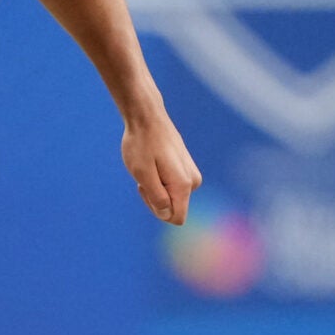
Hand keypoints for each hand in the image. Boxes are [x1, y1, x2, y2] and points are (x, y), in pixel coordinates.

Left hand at [121, 108, 201, 223]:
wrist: (147, 117)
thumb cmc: (141, 144)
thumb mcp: (142, 174)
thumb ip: (156, 198)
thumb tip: (167, 215)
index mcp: (184, 185)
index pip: (176, 218)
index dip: (156, 211)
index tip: (146, 189)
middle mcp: (193, 181)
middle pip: (173, 208)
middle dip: (155, 198)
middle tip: (143, 176)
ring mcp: (191, 174)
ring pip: (172, 197)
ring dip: (156, 187)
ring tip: (148, 167)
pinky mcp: (187, 168)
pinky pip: (172, 186)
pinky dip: (159, 179)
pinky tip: (152, 162)